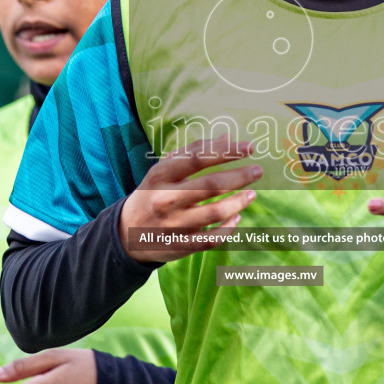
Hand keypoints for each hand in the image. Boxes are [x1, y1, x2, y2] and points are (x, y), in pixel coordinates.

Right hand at [119, 137, 261, 262]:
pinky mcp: (180, 246)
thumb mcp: (165, 169)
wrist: (126, 233)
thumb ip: (194, 152)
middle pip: (210, 186)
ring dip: (238, 202)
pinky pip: (211, 239)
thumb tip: (228, 137)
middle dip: (239, 177)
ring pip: (214, 213)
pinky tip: (237, 217)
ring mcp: (173, 224)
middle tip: (257, 170)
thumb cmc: (153, 193)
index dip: (226, 151)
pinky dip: (228, 228)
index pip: (197, 158)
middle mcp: (165, 199)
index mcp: (160, 175)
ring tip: (252, 194)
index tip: (250, 147)